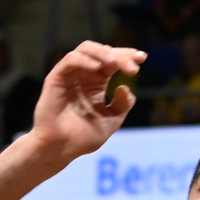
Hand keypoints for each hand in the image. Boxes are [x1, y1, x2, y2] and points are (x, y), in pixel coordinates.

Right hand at [27, 41, 145, 162]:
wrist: (59, 150)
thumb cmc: (81, 139)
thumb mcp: (110, 122)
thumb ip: (122, 106)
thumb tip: (124, 87)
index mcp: (97, 83)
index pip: (114, 61)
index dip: (128, 56)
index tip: (142, 58)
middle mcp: (84, 75)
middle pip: (104, 52)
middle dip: (121, 55)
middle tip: (132, 67)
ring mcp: (70, 75)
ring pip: (86, 49)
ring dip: (103, 53)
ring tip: (115, 63)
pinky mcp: (56, 77)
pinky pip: (71, 59)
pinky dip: (85, 60)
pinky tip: (98, 69)